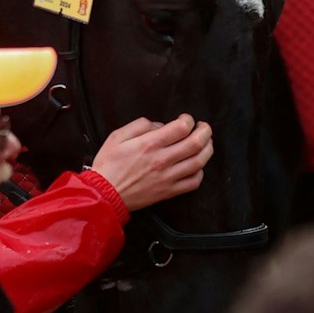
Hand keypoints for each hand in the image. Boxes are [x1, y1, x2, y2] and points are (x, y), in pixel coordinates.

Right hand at [89, 115, 214, 211]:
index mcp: (149, 144)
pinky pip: (193, 182)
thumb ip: (139, 125)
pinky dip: (200, 172)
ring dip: (207, 150)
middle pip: (195, 144)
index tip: (185, 119)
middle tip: (203, 127)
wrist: (106, 193)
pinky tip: (197, 165)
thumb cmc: (109, 164)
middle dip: (205, 132)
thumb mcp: (117, 136)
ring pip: (199, 162)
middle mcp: (162, 160)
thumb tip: (159, 125)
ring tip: (206, 143)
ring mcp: (168, 177)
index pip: (181, 128)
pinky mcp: (169, 191)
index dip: (188, 120)